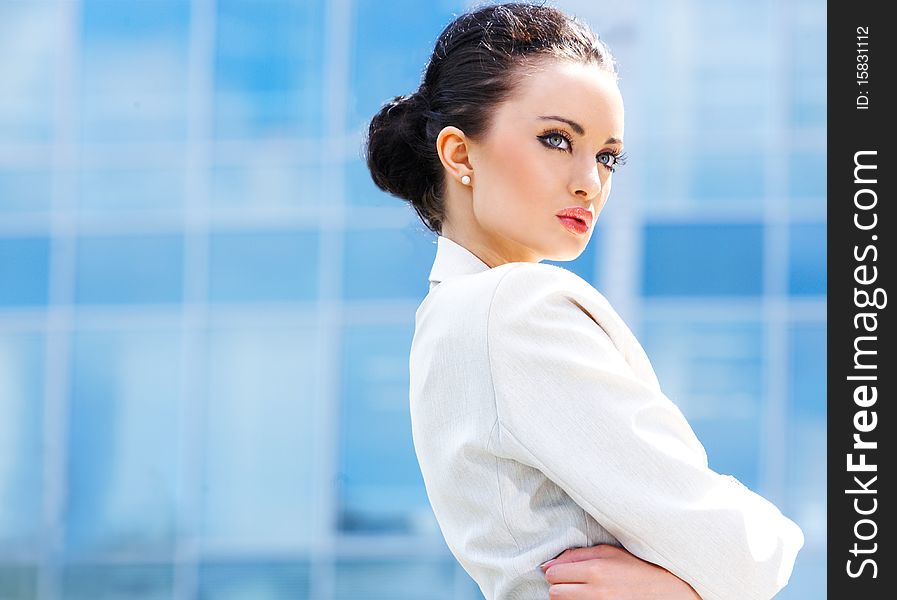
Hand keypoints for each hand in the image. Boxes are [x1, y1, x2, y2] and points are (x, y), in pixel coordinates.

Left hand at [540, 544, 701, 598]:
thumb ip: (576, 555)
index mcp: (596, 570)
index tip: (566, 572)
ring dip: (568, 598)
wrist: (666, 592)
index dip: (557, 572)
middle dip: (560, 586)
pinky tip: (590, 598)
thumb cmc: (636, 568)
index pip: (554, 574)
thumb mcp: (609, 552)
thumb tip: (546, 565)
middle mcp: (596, 592)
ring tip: (584, 591)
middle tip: (574, 583)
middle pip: (555, 593)